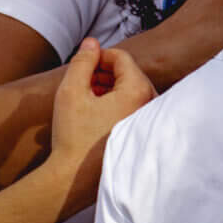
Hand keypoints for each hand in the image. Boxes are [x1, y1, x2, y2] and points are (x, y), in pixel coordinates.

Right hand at [43, 38, 152, 205]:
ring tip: (86, 97)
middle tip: (81, 81)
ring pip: (131, 92)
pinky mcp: (143, 135)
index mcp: (138, 91)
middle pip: (129, 74)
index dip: (99, 56)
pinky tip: (95, 114)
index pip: (122, 58)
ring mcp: (149, 121)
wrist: (74, 178)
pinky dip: (116, 104)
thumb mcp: (71, 91)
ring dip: (109, 88)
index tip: (82, 64)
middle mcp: (151, 104)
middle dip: (104, 73)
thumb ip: (82, 62)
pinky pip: (132, 109)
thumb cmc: (74, 136)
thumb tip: (91, 43)